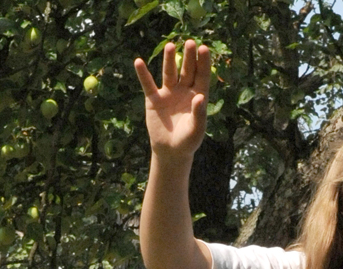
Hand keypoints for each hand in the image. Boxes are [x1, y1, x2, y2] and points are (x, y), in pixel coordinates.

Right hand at [134, 40, 211, 158]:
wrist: (171, 151)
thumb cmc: (188, 141)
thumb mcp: (196, 129)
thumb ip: (199, 114)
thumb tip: (200, 97)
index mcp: (197, 96)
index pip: (202, 76)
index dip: (203, 63)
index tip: (204, 49)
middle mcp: (183, 91)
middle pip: (187, 70)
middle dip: (189, 57)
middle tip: (190, 42)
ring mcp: (168, 93)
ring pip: (169, 73)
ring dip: (169, 60)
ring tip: (170, 46)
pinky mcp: (154, 99)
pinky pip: (148, 85)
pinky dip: (143, 74)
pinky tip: (138, 62)